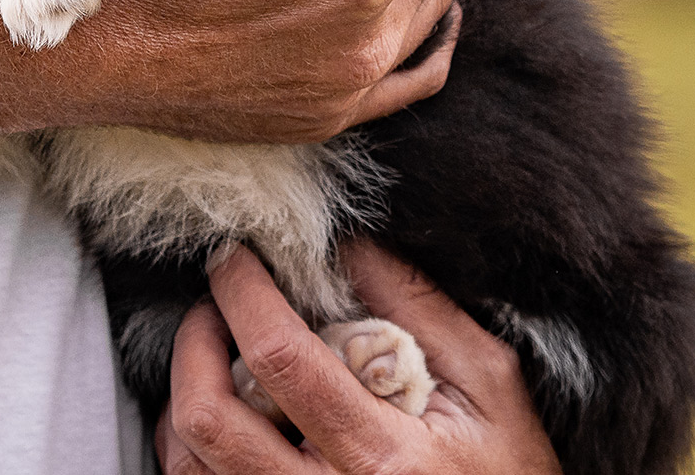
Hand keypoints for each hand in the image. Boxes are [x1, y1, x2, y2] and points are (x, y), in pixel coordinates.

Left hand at [156, 243, 560, 473]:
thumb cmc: (509, 471)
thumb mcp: (490, 384)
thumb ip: (421, 309)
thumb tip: (349, 242)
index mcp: (384, 459)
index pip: (282, 361)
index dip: (244, 294)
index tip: (234, 257)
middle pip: (209, 420)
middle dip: (195, 341)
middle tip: (214, 304)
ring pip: (190, 465)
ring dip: (185, 394)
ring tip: (213, 354)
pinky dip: (191, 446)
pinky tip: (222, 411)